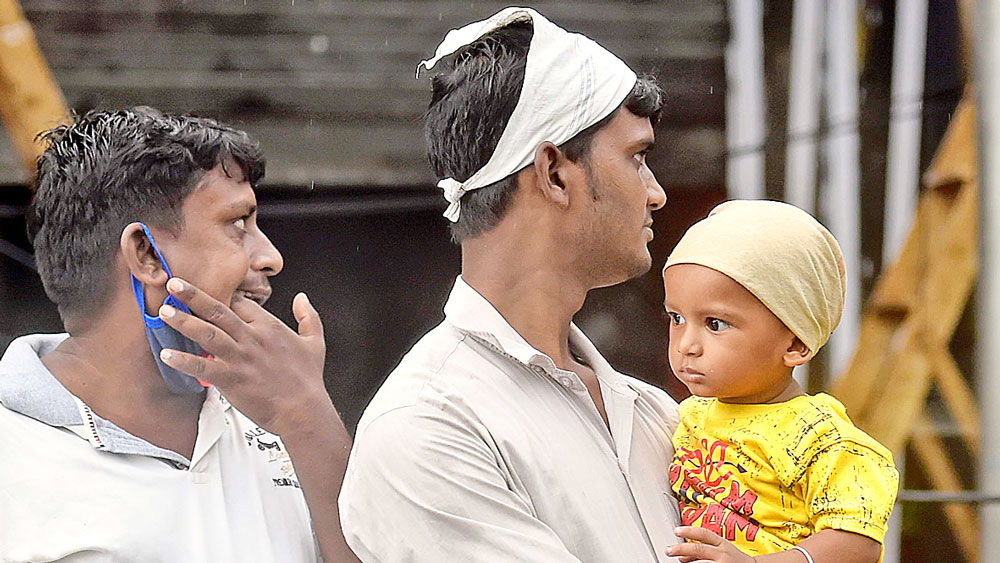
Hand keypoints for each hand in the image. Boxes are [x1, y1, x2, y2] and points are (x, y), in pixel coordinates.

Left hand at [158, 277, 358, 561]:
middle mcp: (252, 337)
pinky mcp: (232, 379)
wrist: (304, 410)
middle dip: (194, 295)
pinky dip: (184, 361)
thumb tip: (302, 296)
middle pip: (219, 310)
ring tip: (164, 311)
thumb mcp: (315, 342)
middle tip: (174, 284)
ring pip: (207, 333)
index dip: (224, 297)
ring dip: (184, 321)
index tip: (208, 295)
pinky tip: (167, 355)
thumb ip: (308, 316)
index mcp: (269, 327)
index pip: (241, 303)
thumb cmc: (309, 378)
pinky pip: (203, 367)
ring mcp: (241, 358)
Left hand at [667, 527, 755, 562]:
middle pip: (699, 548)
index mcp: (722, 543)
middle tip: (668, 550)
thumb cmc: (734, 559)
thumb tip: (681, 557)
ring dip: (688, 562)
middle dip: (681, 549)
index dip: (689, 530)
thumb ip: (703, 551)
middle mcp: (722, 553)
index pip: (704, 534)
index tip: (676, 530)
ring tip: (677, 561)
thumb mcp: (721, 550)